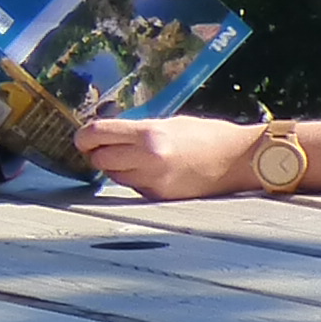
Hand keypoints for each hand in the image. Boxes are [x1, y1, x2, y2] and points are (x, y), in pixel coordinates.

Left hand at [76, 114, 258, 199]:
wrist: (240, 160)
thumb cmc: (207, 136)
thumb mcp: (170, 124)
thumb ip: (137, 131)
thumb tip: (106, 135)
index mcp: (149, 135)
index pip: (97, 134)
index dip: (83, 136)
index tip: (81, 138)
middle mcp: (148, 159)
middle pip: (99, 159)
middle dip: (97, 154)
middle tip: (102, 148)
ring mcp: (153, 182)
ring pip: (113, 176)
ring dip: (115, 168)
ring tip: (132, 159)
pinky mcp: (160, 198)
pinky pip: (133, 188)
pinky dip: (134, 180)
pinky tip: (151, 171)